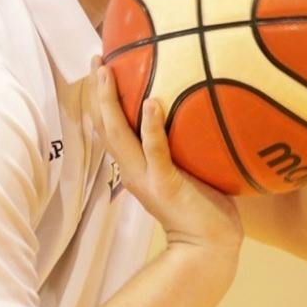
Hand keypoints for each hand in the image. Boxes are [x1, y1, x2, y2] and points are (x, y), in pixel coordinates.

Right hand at [89, 58, 243, 255]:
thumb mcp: (188, 170)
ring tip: (106, 73)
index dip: (101, 99)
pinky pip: (155, 152)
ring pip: (119, 136)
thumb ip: (182, 145)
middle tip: (95, 60)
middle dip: (97, 93)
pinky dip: (150, 128)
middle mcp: (133, 171)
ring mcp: (146, 178)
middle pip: (105, 127)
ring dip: (110, 104)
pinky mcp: (166, 185)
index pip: (111, 129)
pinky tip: (150, 103)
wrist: (210, 246)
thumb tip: (198, 110)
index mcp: (136, 167)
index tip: (100, 67)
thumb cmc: (205, 208)